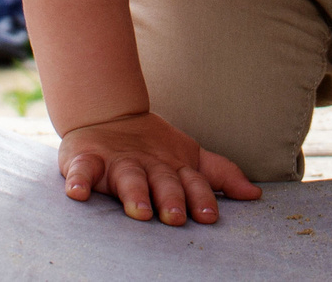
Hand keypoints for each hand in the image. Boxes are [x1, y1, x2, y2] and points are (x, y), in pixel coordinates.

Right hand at [58, 112, 261, 225]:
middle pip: (162, 181)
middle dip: (170, 198)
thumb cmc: (152, 149)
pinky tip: (77, 193)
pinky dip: (77, 180)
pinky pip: (80, 170)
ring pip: (128, 177)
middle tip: (174, 217)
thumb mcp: (189, 159)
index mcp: (173, 167)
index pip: (191, 182)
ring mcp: (117, 162)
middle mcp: (148, 165)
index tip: (209, 217)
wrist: (106, 115)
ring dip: (134, 193)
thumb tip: (255, 195)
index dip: (200, 198)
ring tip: (138, 210)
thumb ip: (219, 175)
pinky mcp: (86, 159)